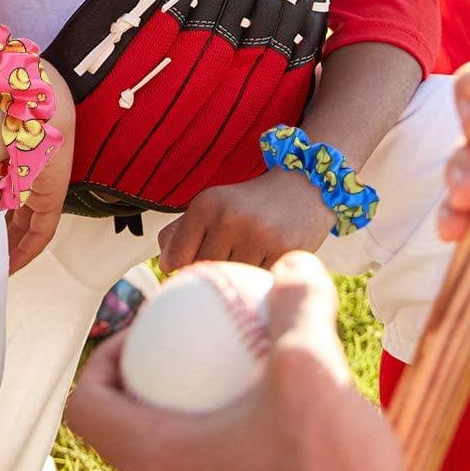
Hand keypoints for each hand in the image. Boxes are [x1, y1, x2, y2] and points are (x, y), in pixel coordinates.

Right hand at [6, 62, 75, 274]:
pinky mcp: (53, 197)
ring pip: (28, 221)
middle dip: (1, 227)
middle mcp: (28, 166)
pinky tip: (11, 266)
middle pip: (16, 205)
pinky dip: (26, 250)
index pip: (0, 182)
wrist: (24, 101)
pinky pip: (41, 232)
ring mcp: (43, 181)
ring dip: (11, 242)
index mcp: (8, 149)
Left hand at [63, 251, 404, 470]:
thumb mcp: (313, 370)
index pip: (86, 409)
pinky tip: (285, 407)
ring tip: (237, 369)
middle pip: (130, 427)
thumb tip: (294, 264)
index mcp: (156, 461)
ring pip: (179, 449)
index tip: (142, 335)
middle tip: (190, 345)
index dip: (102, 363)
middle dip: (153, 379)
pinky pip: (220, 466)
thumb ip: (296, 306)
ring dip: (198, 407)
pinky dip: (236, 433)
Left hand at [157, 167, 334, 272]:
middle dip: (212, 277)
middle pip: (205, 273)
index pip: (178, 259)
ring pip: (233, 282)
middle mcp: (229, 217)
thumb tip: (165, 265)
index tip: (193, 272)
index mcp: (206, 205)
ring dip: (238, 283)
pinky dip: (259, 284)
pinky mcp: (285, 252)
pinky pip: (260, 284)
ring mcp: (258, 236)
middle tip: (224, 271)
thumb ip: (181, 232)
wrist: (304, 186)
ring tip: (245, 269)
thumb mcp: (213, 205)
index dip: (183, 272)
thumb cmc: (249, 204)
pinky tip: (263, 270)